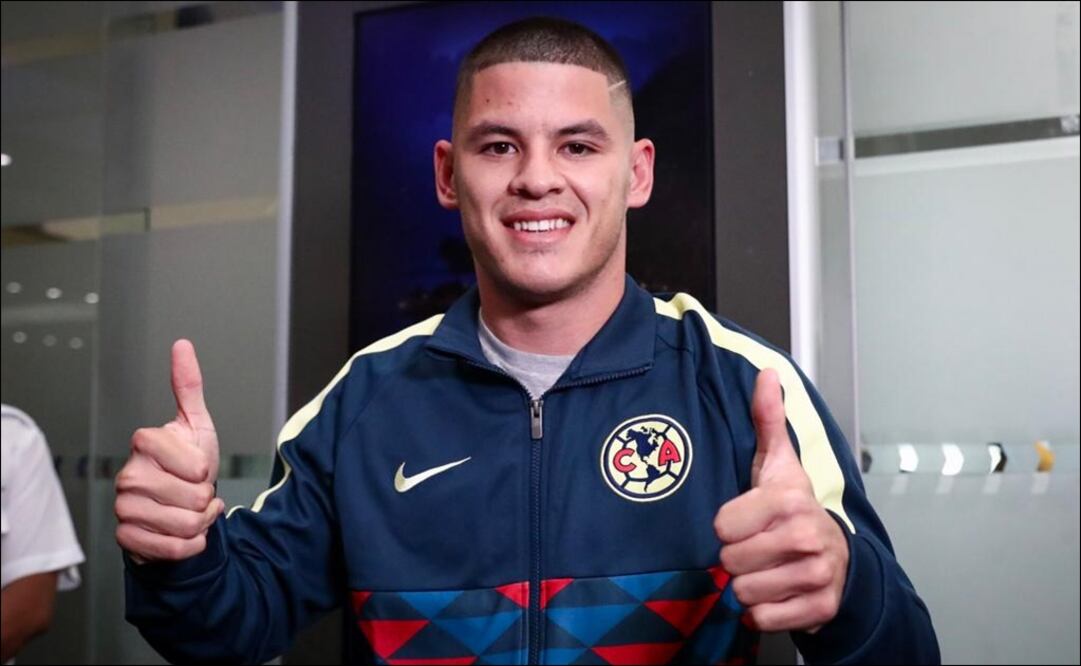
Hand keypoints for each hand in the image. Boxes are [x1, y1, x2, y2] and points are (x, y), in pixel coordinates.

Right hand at [115, 340, 223, 561]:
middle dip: (207, 500)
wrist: (178, 509)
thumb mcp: (197, 426)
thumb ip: (188, 386)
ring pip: (186, 525)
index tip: (199, 468)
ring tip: (191, 511)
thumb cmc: (188, 466)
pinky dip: (191, 546)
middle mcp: (128, 474)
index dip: (204, 469)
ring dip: (201, 523)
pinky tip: (185, 534)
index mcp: (145, 443)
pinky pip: (175, 549)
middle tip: (197, 494)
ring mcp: (123, 507)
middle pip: (194, 496)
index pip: (193, 464)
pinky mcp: (125, 538)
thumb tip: (181, 344)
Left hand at [713, 369, 848, 632]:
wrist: (839, 557)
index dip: (727, 526)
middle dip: (737, 557)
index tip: (744, 521)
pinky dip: (763, 612)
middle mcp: (807, 537)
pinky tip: (776, 592)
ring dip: (748, 585)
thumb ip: (767, 420)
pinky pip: (763, 619)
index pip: (722, 526)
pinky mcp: (819, 609)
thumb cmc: (795, 508)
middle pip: (731, 561)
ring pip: (744, 593)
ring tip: (766, 568)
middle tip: (756, 547)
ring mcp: (816, 575)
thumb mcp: (778, 463)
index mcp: (790, 500)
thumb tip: (766, 374)